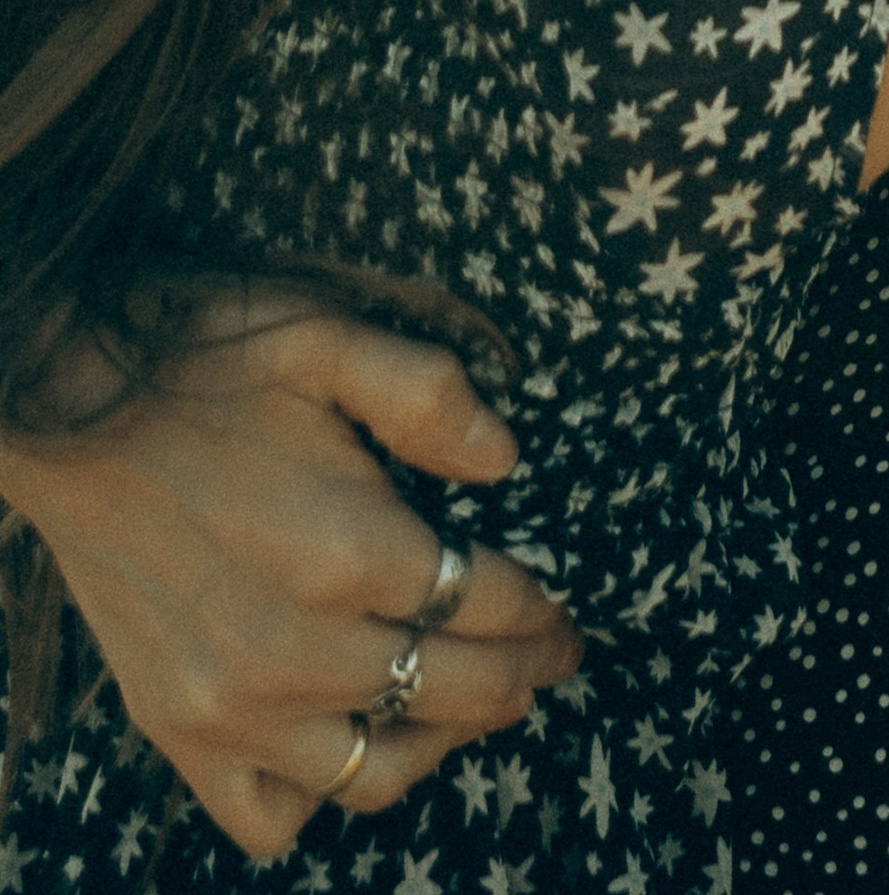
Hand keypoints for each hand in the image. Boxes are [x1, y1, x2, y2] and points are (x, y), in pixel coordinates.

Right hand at [0, 296, 579, 859]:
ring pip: (375, 769)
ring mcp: (230, 705)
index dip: (542, 612)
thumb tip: (506, 457)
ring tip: (473, 703)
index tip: (566, 616)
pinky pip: (271, 814)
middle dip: (521, 674)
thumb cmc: (201, 359)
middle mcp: (294, 647)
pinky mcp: (177, 730)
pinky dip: (324, 791)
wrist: (63, 407)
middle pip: (453, 690)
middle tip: (550, 658)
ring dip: (441, 741)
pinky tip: (353, 734)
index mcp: (347, 547)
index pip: (487, 605)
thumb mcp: (325, 335)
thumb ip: (426, 393)